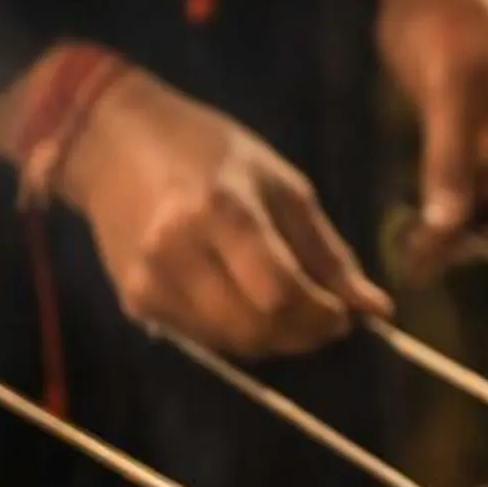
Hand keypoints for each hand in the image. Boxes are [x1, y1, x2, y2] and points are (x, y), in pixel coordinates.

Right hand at [55, 67, 390, 356]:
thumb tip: (376, 309)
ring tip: (292, 311)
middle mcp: (177, 252)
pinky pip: (202, 339)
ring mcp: (150, 281)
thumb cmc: (207, 150)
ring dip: (274, 340)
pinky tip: (248, 303)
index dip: (321, 316)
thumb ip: (326, 251)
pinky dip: (237, 333)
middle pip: (256, 328)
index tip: (345, 315)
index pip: (280, 293)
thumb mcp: (279, 182)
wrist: (111, 143)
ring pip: (231, 344)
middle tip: (326, 320)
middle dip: (302, 335)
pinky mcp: (134, 300)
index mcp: (220, 211)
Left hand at [374, 0, 487, 281]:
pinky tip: (419, 217)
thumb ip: (449, 161)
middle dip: (478, 231)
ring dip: (463, 219)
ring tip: (412, 245)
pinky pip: (484, 175)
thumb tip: (445, 231)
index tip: (447, 258)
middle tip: (421, 260)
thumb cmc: (443, 15)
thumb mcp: (445, 91)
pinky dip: (455, 195)